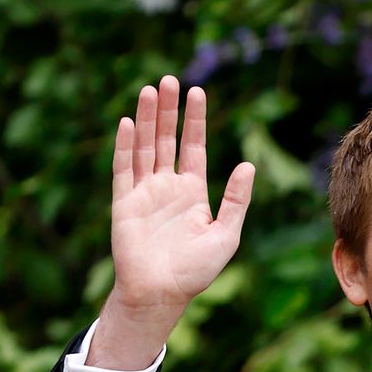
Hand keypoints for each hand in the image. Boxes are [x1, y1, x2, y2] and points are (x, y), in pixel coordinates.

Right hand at [97, 75, 255, 367]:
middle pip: (167, 139)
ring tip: (150, 90)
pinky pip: (124, 169)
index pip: (193, 146)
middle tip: (169, 79)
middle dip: (169, 110)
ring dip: (148, 119)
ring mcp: (144, 192)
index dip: (195, 120)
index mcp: (193, 191)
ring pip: (145, 146)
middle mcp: (167, 186)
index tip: (197, 92)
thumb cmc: (196, 270)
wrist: (163, 293)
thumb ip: (236, 200)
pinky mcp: (124, 202)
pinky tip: (129, 123)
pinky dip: (126, 146)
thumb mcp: (226, 234)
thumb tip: (247, 165)